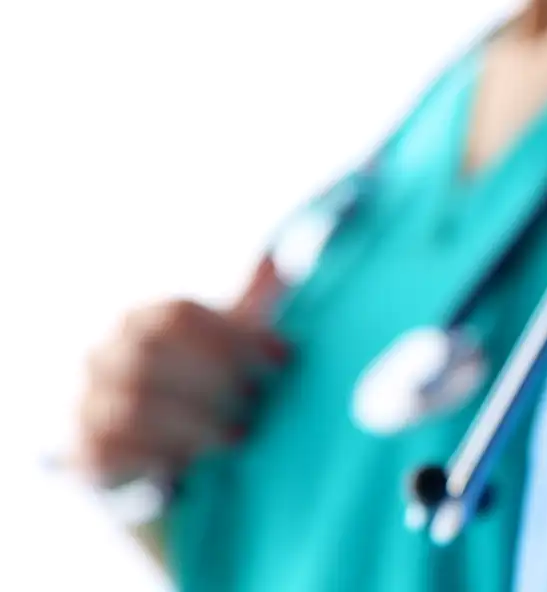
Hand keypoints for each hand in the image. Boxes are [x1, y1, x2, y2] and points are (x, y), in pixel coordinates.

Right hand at [74, 259, 289, 486]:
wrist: (164, 452)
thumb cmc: (206, 384)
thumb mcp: (232, 342)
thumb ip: (254, 301)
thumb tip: (279, 260)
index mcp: (142, 321)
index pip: (177, 314)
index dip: (234, 335)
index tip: (281, 359)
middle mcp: (105, 356)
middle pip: (151, 354)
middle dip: (213, 377)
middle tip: (257, 397)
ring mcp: (88, 405)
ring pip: (133, 406)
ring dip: (194, 422)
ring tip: (239, 436)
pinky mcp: (85, 455)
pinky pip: (111, 454)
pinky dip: (160, 458)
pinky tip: (198, 466)